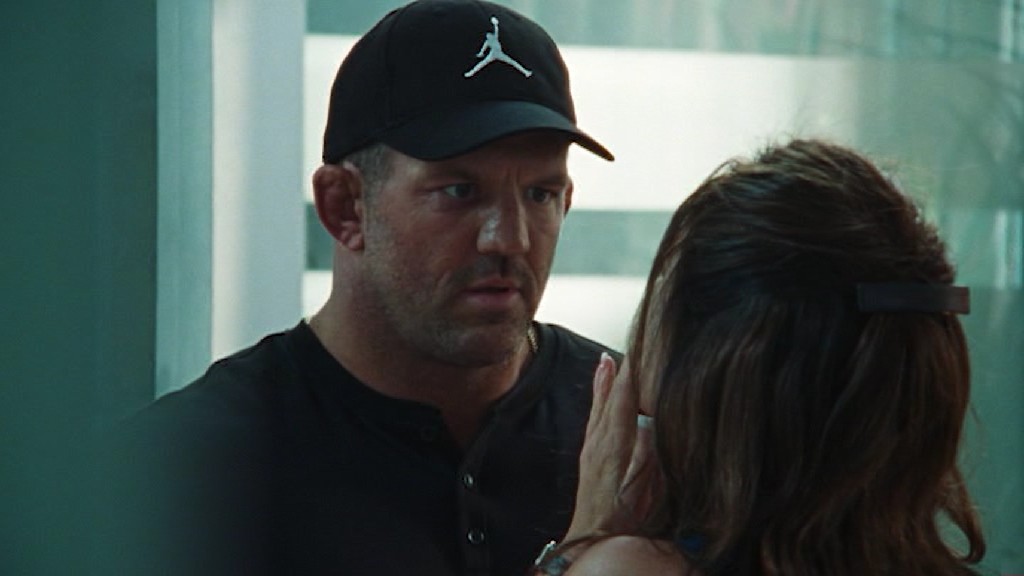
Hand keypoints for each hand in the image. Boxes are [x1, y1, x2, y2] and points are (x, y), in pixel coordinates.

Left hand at [564, 353, 659, 540]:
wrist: (592, 539)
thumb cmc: (623, 520)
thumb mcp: (644, 489)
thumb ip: (648, 454)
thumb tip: (650, 422)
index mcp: (615, 446)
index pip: (625, 400)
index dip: (633, 374)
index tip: (641, 350)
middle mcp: (599, 441)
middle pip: (609, 397)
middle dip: (619, 370)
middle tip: (628, 343)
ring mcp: (592, 447)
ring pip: (599, 406)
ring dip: (605, 381)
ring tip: (608, 358)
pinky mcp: (589, 455)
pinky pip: (595, 418)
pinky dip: (599, 398)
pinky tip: (600, 391)